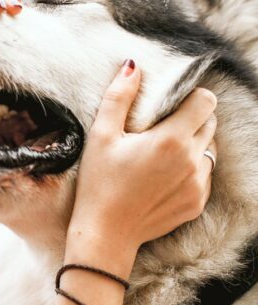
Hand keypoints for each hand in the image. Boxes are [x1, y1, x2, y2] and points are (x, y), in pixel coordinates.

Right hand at [68, 60, 216, 261]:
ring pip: (209, 150)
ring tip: (164, 155)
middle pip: (210, 124)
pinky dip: (192, 170)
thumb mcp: (101, 137)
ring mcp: (198, 185)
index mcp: (171, 140)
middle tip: (163, 130)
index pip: (205, 102)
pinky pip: (206, 176)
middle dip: (192, 119)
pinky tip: (166, 177)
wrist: (106, 233)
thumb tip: (133, 66)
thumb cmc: (99, 184)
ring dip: (194, 145)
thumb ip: (118, 97)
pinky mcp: (196, 204)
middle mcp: (192, 161)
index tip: (172, 105)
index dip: (191, 97)